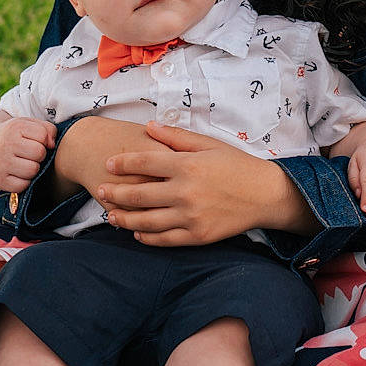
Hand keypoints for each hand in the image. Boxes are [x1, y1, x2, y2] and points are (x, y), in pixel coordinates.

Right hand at [0, 117, 55, 193]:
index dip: (44, 140)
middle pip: (39, 153)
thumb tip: (52, 145)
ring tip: (25, 163)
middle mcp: (5, 145)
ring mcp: (0, 163)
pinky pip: (23, 185)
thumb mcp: (30, 125)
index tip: (35, 141)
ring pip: (33, 170)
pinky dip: (24, 181)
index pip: (43, 135)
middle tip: (31, 154)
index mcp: (14, 127)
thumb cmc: (16, 137)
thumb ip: (48, 129)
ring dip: (33, 168)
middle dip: (40, 154)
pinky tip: (18, 173)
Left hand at [96, 123, 301, 244]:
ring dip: (124, 218)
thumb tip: (149, 126)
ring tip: (111, 215)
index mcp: (188, 165)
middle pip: (138, 194)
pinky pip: (163, 239)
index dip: (123, 162)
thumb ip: (177, 137)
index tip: (109, 164)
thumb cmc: (238, 166)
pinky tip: (137, 232)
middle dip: (115, 193)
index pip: (144, 162)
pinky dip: (146, 237)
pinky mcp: (197, 236)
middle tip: (100, 191)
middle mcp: (186, 192)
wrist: (266, 195)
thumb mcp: (210, 145)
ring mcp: (190, 216)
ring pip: (146, 221)